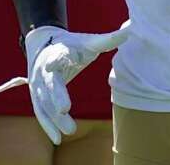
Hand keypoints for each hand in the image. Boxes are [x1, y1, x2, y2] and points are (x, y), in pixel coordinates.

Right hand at [0, 21, 130, 144]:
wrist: (42, 44)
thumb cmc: (71, 45)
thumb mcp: (88, 42)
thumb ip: (108, 39)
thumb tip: (132, 29)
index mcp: (59, 52)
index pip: (58, 56)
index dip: (56, 60)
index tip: (53, 64)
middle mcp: (45, 69)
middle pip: (50, 83)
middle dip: (56, 96)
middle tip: (65, 109)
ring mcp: (39, 84)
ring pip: (45, 102)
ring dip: (54, 117)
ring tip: (70, 131)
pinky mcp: (37, 96)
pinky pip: (41, 112)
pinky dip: (48, 126)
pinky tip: (57, 139)